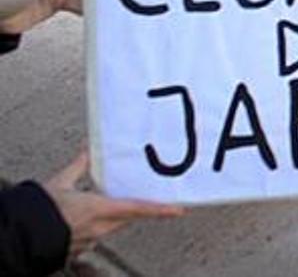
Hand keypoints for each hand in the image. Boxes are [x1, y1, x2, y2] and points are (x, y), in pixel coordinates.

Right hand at [42, 152, 183, 257]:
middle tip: (141, 197)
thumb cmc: (39, 210)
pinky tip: (83, 219)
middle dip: (133, 208)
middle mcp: (99, 228)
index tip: (178, 209)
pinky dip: (95, 226)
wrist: (19, 236)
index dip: (159, 209)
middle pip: (127, 218)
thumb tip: (88, 148)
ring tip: (102, 204)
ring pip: (112, 227)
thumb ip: (79, 165)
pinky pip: (95, 236)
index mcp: (99, 209)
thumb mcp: (60, 182)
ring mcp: (90, 241)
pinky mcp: (79, 249)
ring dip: (112, 217)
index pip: (137, 209)